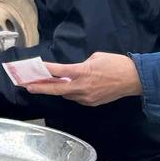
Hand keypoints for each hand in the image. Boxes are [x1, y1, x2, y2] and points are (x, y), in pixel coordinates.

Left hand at [24, 54, 140, 106]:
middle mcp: (82, 87)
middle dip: (40, 87)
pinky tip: (68, 87)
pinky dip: (70, 92)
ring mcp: (86, 98)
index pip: (58, 72)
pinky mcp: (91, 103)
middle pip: (56, 89)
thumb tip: (72, 72)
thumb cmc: (116, 64)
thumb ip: (80, 65)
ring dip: (56, 89)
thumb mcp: (95, 57)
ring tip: (44, 85)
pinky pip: (76, 98)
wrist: (133, 79)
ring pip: (65, 94)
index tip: (33, 69)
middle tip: (26, 86)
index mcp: (83, 72)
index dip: (44, 70)